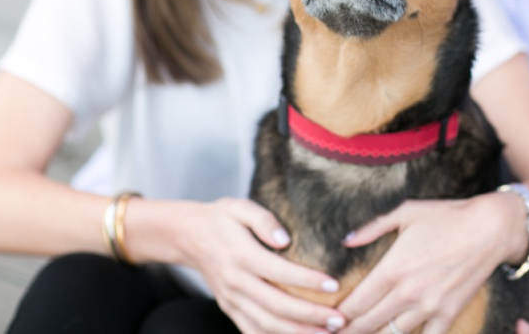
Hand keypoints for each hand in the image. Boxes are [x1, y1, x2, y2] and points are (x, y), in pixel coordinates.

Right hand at [186, 198, 346, 333]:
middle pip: (276, 306)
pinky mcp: (230, 309)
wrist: (189, 237)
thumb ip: (263, 219)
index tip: (334, 285)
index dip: (308, 281)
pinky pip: (251, 331)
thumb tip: (284, 239)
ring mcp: (232, 300)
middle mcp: (237, 283)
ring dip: (297, 333)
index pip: (280, 272)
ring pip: (266, 325)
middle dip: (310, 316)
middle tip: (340, 318)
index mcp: (242, 256)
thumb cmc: (221, 219)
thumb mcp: (239, 207)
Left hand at [337, 195, 521, 333]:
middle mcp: (407, 293)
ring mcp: (429, 307)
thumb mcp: (405, 213)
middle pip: (367, 325)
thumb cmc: (446, 217)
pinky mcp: (449, 313)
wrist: (490, 228)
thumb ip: (372, 228)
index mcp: (392, 268)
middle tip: (337, 333)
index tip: (329, 321)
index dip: (338, 317)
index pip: (355, 305)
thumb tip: (346, 242)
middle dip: (349, 332)